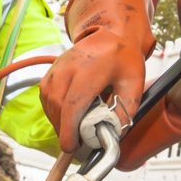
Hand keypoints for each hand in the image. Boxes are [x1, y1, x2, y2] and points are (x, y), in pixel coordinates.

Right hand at [43, 0, 156, 155]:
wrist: (111, 34)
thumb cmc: (123, 59)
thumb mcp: (134, 83)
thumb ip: (125, 110)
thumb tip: (112, 134)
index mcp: (92, 68)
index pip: (74, 102)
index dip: (70, 128)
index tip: (71, 146)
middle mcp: (70, 65)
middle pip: (58, 104)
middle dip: (64, 129)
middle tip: (75, 144)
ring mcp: (58, 66)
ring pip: (49, 101)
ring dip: (57, 121)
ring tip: (72, 132)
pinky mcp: (51, 70)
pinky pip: (46, 95)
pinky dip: (52, 110)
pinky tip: (65, 118)